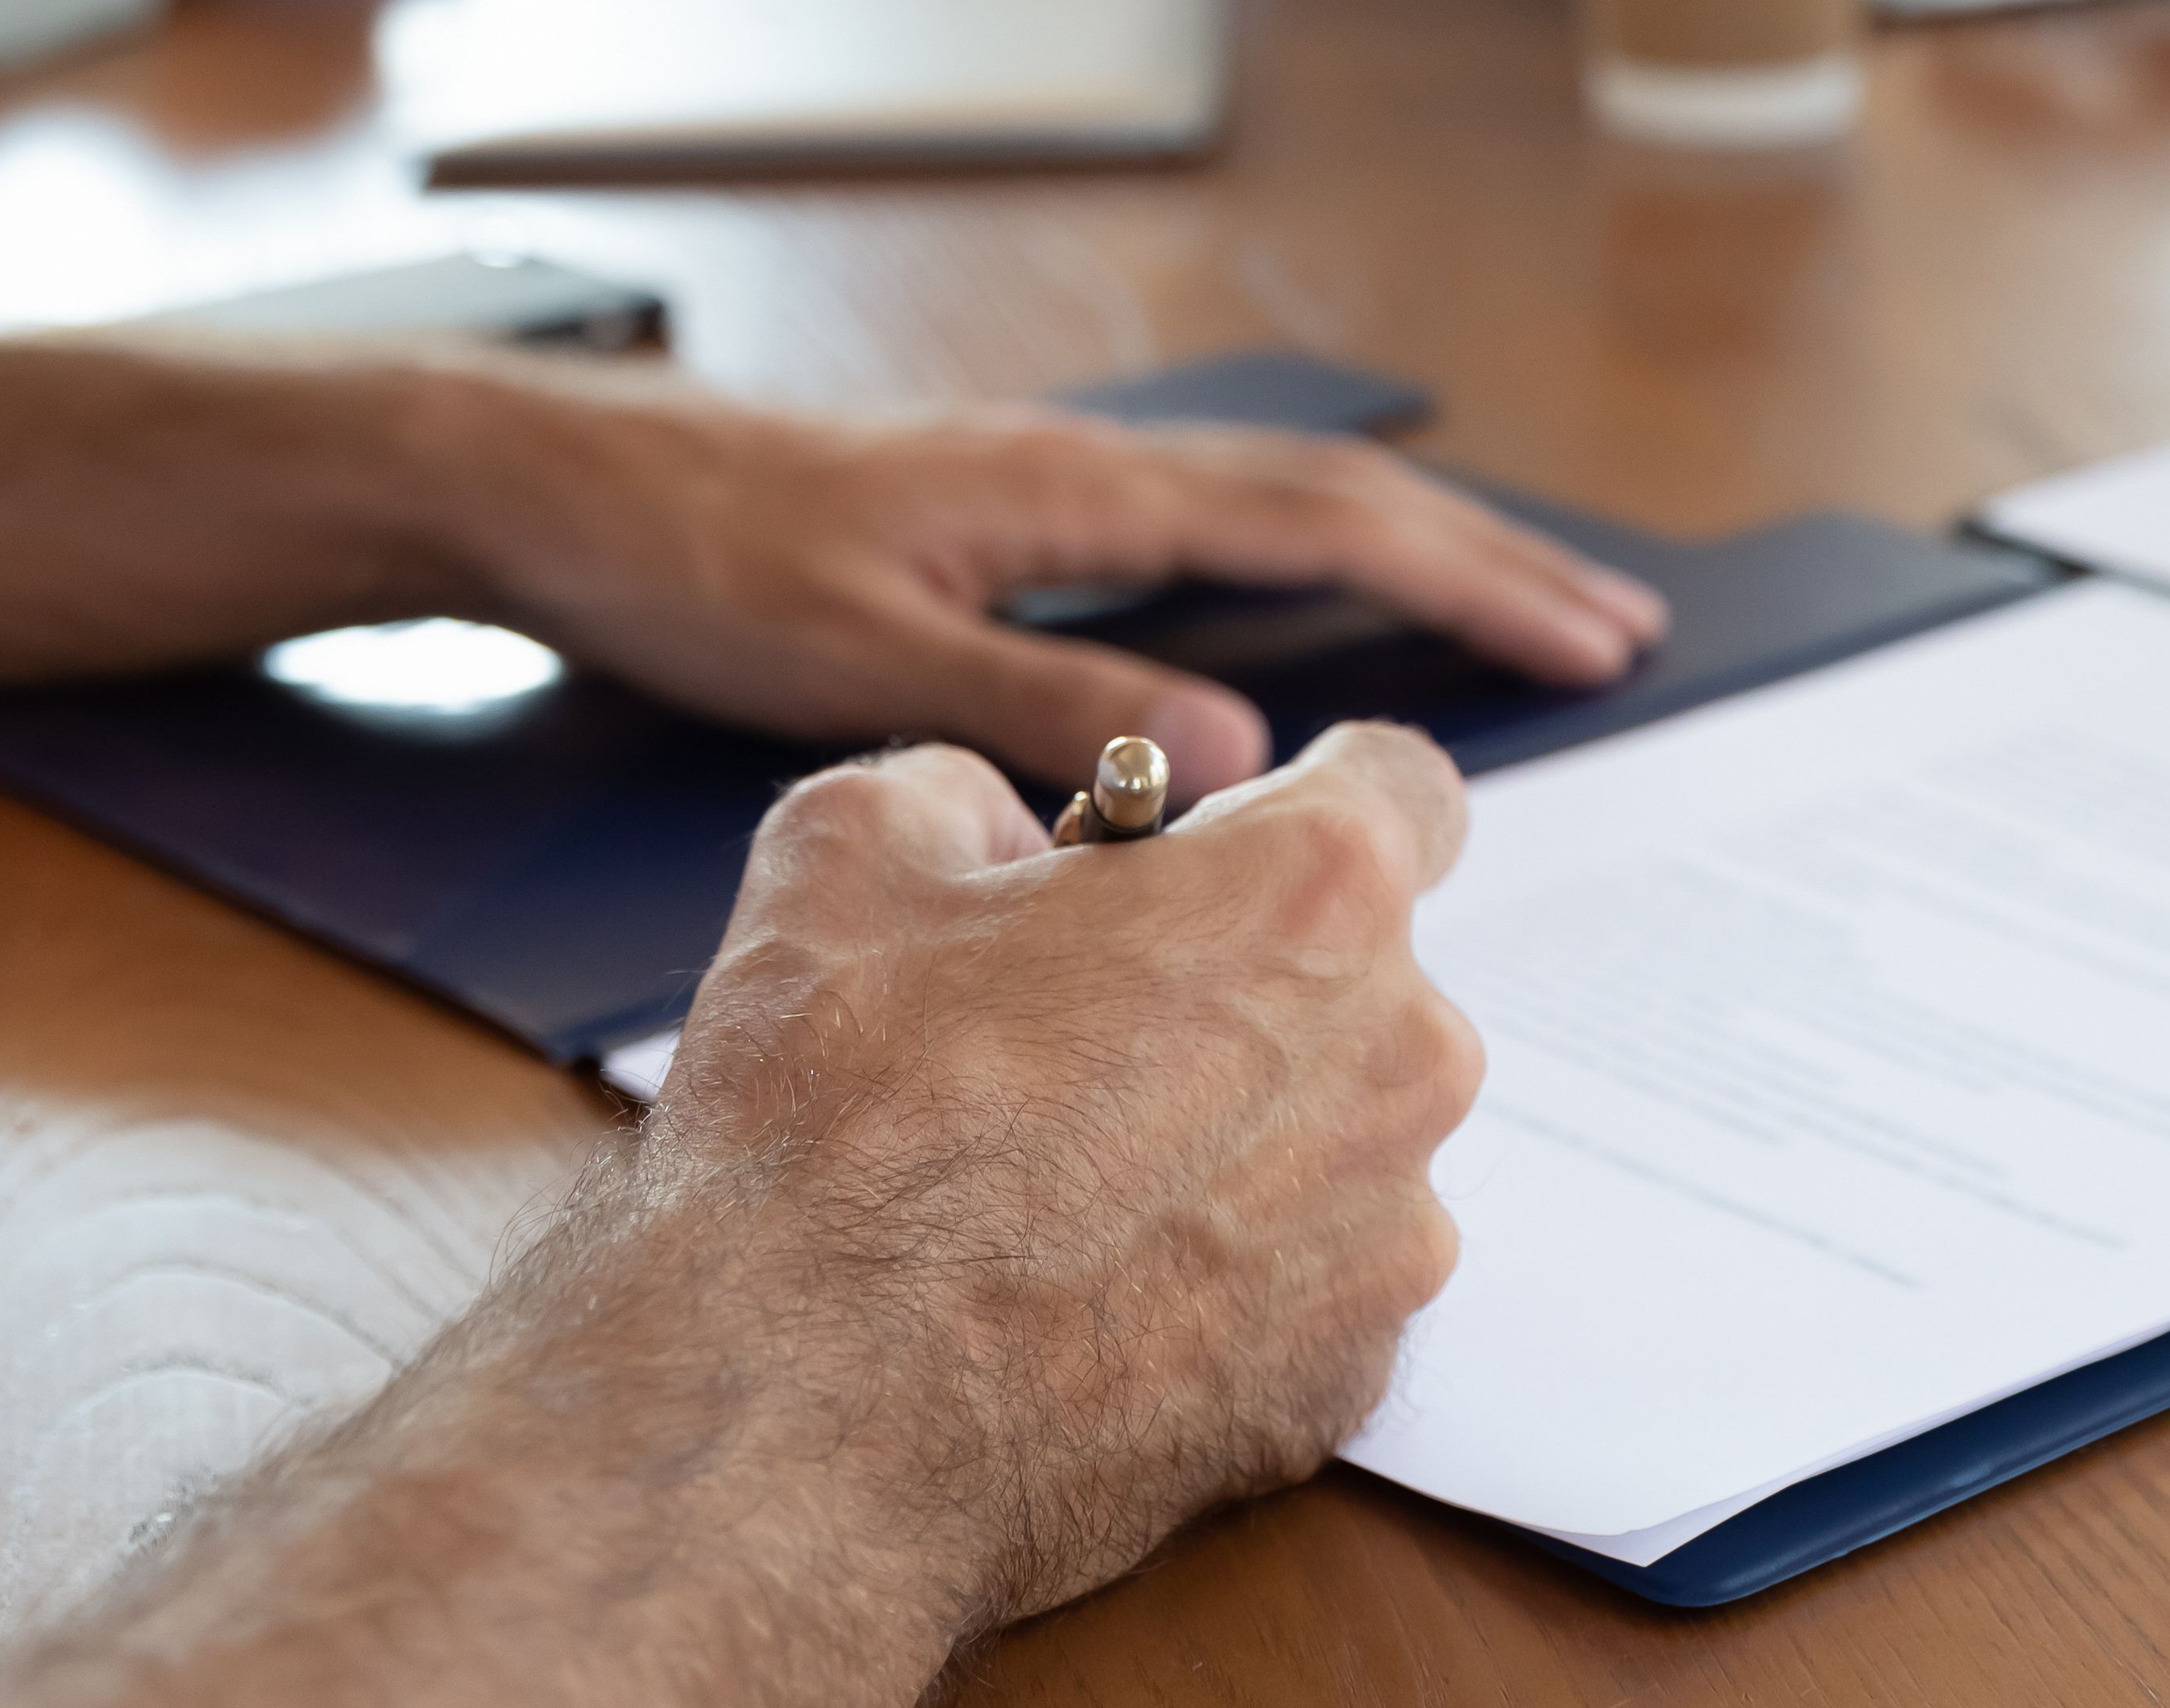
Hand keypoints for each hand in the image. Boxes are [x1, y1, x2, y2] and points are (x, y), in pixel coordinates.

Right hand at [0, 725, 1481, 1702]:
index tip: (1265, 821)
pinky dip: (1211, 1277)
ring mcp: (1368, 1234)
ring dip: (1229, 1139)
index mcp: (1302, 886)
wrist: (767, 1392)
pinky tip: (1062, 1291)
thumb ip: (944, 795)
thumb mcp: (837, 847)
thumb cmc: (806, 1114)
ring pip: (1339, 1140)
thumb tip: (975, 806)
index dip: (1318, 788)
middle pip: (1371, 979)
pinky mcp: (1321, 1385)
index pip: (1402, 777)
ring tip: (1052, 1180)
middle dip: (1244, 989)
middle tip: (1093, 1035)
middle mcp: (1382, 1054)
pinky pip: (1298, 1288)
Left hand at [447, 370, 1672, 784]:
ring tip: (1524, 607)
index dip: (1470, 583)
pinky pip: (1213, 520)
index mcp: (1069, 491)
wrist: (557, 483)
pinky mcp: (1014, 510)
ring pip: (1282, 498)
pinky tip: (1328, 607)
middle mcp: (1081, 464)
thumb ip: (1043, 711)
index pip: (1323, 526)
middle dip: (1489, 559)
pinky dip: (1315, 554)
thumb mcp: (859, 664)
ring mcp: (1052, 479)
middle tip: (1620, 627)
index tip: (1591, 639)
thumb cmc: (690, 566)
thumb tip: (1232, 756)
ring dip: (1414, 550)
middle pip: (1337, 494)